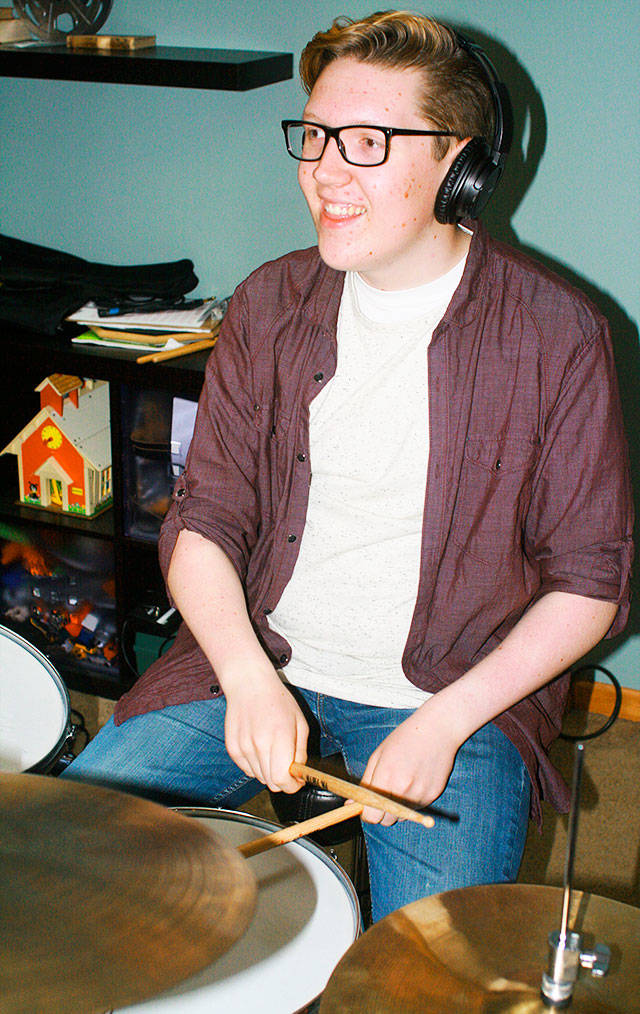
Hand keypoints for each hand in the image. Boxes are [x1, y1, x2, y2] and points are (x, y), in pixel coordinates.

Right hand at [222, 665, 308, 793]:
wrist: (249, 685)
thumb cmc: (277, 700)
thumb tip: (299, 774)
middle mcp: (259, 745)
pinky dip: (256, 765)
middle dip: (283, 780)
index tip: (297, 781)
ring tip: (272, 750)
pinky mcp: (232, 749)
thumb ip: (301, 751)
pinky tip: (259, 748)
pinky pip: (247, 770)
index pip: (283, 780)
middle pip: (271, 783)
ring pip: (260, 778)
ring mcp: (243, 748)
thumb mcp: (300, 722)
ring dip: (269, 772)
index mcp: (279, 738)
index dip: (293, 786)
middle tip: (288, 767)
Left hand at [359, 701, 461, 825]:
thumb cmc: (405, 739)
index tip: (366, 808)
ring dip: (397, 807)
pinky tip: (415, 781)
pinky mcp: (432, 796)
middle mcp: (403, 791)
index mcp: (386, 778)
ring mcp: (419, 795)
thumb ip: (365, 784)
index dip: (366, 813)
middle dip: (381, 812)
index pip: (371, 816)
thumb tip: (351, 805)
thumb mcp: (378, 757)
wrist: (436, 731)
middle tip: (383, 794)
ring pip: (401, 817)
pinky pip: (416, 809)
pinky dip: (412, 801)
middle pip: (386, 821)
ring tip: (402, 783)